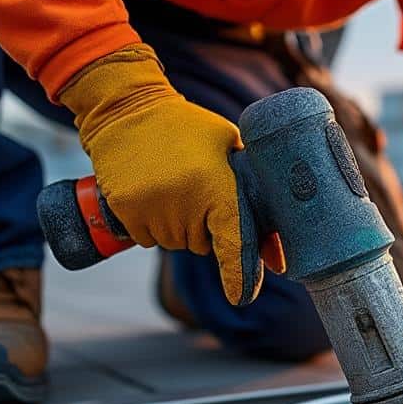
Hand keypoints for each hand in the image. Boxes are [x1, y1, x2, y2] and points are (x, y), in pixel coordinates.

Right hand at [60, 44, 262, 305]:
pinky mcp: (124, 210)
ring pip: (174, 242)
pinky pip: (146, 237)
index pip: (234, 244)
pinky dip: (151, 224)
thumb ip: (255, 200)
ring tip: (171, 185)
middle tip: (195, 189)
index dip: (240, 274)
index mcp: (217, 187)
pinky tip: (151, 192)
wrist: (126, 106)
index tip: (243, 297)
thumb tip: (278, 258)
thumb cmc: (188, 129)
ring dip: (177, 226)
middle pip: (202, 245)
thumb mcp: (230, 149)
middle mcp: (184, 203)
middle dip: (204, 227)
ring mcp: (150, 208)